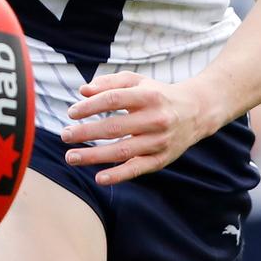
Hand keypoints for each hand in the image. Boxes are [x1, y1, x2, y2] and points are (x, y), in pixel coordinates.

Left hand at [60, 71, 202, 184]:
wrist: (196, 111)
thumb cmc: (158, 94)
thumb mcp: (137, 81)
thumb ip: (110, 83)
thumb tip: (82, 91)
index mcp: (148, 95)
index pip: (113, 100)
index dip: (90, 106)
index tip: (71, 112)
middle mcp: (155, 118)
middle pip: (114, 127)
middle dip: (86, 132)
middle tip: (64, 135)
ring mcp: (159, 141)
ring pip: (122, 151)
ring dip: (94, 155)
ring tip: (71, 156)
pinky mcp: (161, 159)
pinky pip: (137, 169)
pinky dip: (118, 175)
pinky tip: (99, 178)